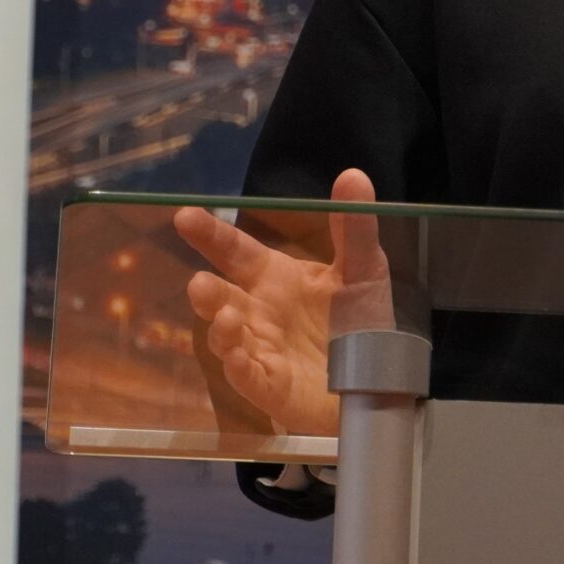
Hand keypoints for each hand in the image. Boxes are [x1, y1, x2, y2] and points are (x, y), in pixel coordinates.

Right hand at [172, 168, 387, 437]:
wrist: (379, 381)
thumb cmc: (360, 323)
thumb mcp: (363, 270)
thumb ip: (354, 228)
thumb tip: (352, 175)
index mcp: (275, 278)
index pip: (235, 251)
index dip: (211, 234)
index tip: (184, 216)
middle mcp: (259, 312)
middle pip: (220, 297)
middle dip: (206, 292)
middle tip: (199, 283)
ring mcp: (260, 351)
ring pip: (226, 339)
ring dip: (222, 330)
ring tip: (228, 317)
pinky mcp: (271, 388)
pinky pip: (247, 378)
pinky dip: (239, 368)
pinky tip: (238, 358)